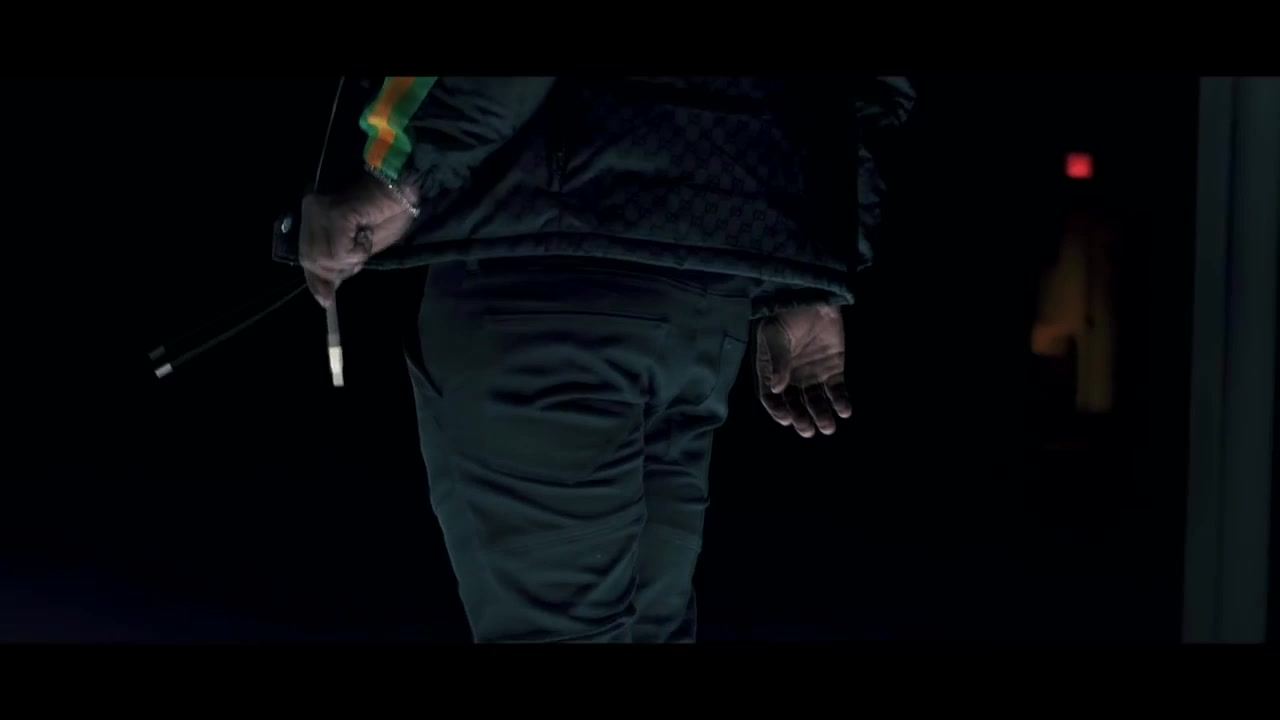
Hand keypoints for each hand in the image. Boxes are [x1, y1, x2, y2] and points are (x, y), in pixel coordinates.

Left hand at [299, 174, 417, 306]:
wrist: (404, 188)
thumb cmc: (387, 214)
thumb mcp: (360, 248)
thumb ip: (340, 266)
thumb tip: (324, 298)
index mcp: (312, 216)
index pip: (305, 255)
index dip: (315, 280)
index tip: (326, 301)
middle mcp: (310, 210)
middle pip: (311, 260)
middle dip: (337, 270)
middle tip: (360, 255)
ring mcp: (320, 210)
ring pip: (324, 259)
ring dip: (350, 260)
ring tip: (365, 241)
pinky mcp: (334, 214)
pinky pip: (338, 252)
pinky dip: (357, 252)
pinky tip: (367, 234)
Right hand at [754, 304, 851, 437]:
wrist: (813, 296)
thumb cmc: (786, 315)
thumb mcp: (775, 336)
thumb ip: (777, 361)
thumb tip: (776, 389)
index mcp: (771, 370)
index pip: (770, 397)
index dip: (777, 410)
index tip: (787, 420)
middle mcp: (791, 377)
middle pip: (794, 403)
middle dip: (801, 418)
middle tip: (808, 430)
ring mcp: (813, 373)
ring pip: (816, 401)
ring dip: (822, 415)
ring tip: (828, 428)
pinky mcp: (834, 367)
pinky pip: (837, 389)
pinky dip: (841, 401)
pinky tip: (844, 411)